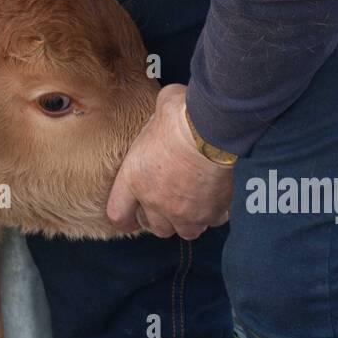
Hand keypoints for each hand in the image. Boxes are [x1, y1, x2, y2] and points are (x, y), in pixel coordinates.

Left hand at [106, 85, 232, 239]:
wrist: (211, 131)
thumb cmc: (179, 117)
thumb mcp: (158, 110)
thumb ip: (157, 118)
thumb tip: (167, 106)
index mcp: (134, 179)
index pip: (118, 213)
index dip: (124, 218)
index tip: (130, 219)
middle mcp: (156, 201)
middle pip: (156, 228)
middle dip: (163, 219)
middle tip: (170, 204)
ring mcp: (184, 212)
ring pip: (185, 231)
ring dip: (189, 220)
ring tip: (195, 206)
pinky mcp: (211, 212)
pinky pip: (213, 221)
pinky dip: (216, 213)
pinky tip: (219, 199)